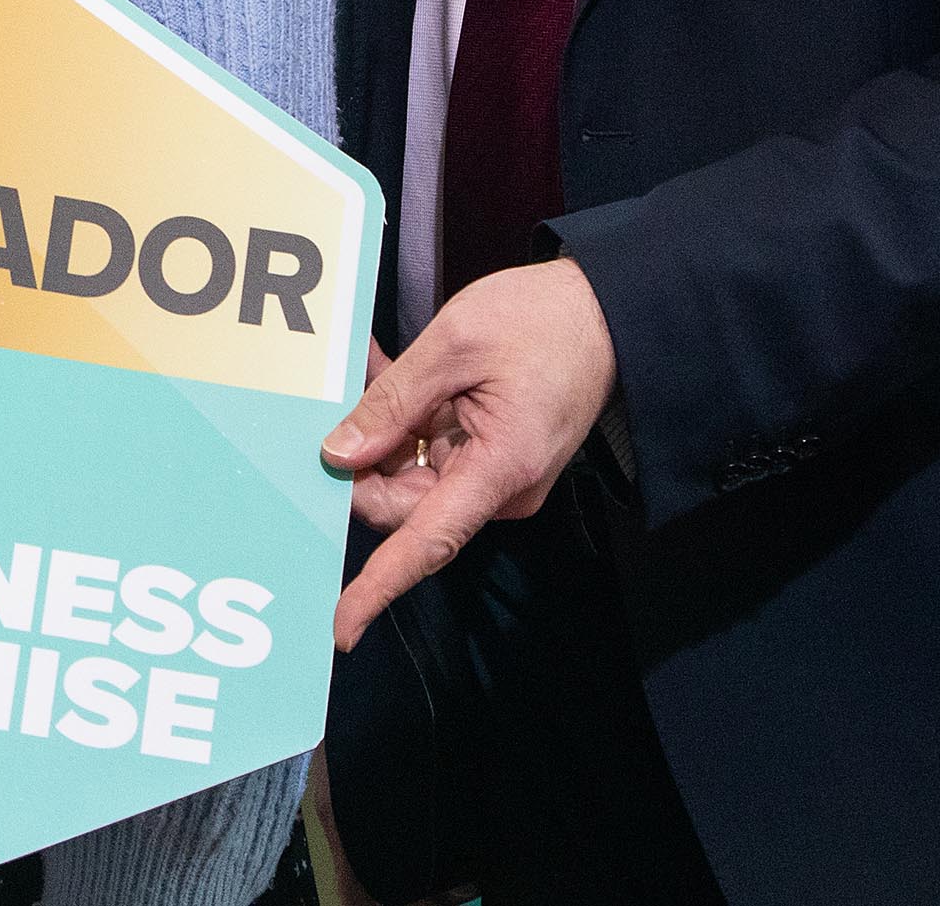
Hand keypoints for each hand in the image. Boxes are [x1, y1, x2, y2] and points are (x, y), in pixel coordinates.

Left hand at [320, 257, 615, 649]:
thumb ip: (393, 400)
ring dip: (381, 436)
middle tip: (333, 404)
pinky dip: (406, 424)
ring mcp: (497, 476)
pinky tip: (385, 376)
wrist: (607, 313)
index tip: (341, 626)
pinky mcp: (493, 457)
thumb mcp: (455, 343)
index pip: (426, 544)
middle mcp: (499, 489)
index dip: (379, 587)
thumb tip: (338, 453)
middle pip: (405, 506)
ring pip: (413, 479)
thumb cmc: (542, 321)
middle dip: (362, 465)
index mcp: (498, 470)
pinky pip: (433, 455)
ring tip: (364, 372)